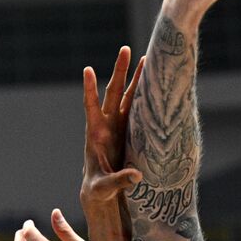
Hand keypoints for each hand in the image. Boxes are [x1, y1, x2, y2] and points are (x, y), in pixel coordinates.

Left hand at [80, 45, 143, 205]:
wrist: (101, 191)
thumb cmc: (98, 190)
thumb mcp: (105, 187)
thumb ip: (118, 181)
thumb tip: (137, 176)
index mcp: (95, 134)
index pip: (90, 107)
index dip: (89, 89)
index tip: (87, 69)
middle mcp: (106, 125)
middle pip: (113, 93)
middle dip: (119, 71)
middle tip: (125, 49)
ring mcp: (118, 126)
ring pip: (127, 97)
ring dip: (135, 78)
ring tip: (144, 58)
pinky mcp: (128, 131)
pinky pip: (136, 108)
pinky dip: (144, 95)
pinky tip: (153, 82)